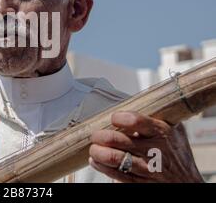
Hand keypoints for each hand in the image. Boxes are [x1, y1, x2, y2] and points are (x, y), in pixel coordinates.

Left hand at [88, 111, 203, 182]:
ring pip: (114, 158)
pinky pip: (116, 174)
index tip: (113, 118)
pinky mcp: (140, 182)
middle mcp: (154, 150)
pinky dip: (102, 167)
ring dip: (98, 152)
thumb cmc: (176, 151)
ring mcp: (147, 168)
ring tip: (94, 148)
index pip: (135, 120)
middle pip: (118, 140)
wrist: (187, 182)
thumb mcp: (174, 128)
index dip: (119, 118)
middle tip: (96, 135)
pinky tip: (96, 161)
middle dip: (101, 136)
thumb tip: (132, 99)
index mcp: (161, 131)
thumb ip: (155, 115)